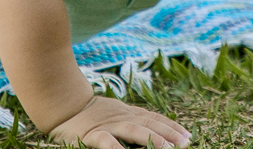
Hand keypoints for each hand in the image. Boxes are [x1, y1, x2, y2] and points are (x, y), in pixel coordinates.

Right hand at [49, 95, 190, 148]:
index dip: (172, 127)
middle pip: (149, 124)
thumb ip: (134, 121)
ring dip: (152, 139)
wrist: (64, 106)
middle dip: (168, 133)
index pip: (154, 119)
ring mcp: (107, 125)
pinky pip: (106, 142)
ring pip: (133, 131)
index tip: (188, 136)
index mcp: (128, 114)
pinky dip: (116, 148)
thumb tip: (156, 130)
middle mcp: (121, 117)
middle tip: (185, 143)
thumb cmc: (92, 115)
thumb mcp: (116, 115)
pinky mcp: (91, 135)